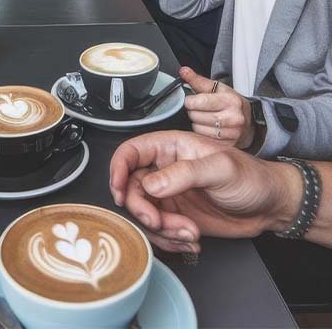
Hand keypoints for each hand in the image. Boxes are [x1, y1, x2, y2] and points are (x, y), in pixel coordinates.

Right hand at [109, 130, 302, 252]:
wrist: (271, 206)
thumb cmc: (251, 177)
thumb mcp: (220, 169)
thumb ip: (184, 173)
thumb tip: (150, 184)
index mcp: (169, 147)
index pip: (130, 152)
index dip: (118, 169)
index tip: (119, 192)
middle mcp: (163, 170)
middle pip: (131, 188)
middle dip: (143, 210)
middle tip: (160, 223)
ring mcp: (168, 195)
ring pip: (144, 213)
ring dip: (161, 230)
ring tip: (190, 233)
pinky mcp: (176, 216)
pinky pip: (159, 231)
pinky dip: (170, 241)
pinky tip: (192, 241)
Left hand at [180, 67, 253, 147]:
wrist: (250, 121)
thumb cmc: (231, 103)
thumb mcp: (217, 88)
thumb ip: (198, 80)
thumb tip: (183, 70)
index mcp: (231, 101)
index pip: (199, 102)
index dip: (190, 101)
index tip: (192, 100)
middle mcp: (234, 118)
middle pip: (196, 116)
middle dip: (193, 111)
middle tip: (200, 110)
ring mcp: (232, 133)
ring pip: (198, 128)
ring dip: (196, 123)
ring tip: (205, 118)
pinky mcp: (228, 144)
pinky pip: (203, 139)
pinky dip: (202, 133)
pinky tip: (208, 128)